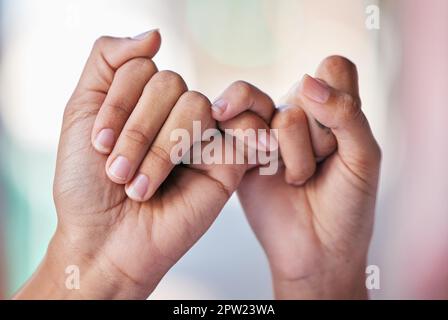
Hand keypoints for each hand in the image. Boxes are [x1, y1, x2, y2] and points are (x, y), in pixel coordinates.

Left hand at [14, 30, 256, 298]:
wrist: (105, 240)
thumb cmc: (88, 186)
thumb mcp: (81, 112)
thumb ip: (109, 62)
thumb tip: (156, 34)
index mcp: (145, 100)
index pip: (143, 67)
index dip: (118, 103)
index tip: (98, 144)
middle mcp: (175, 113)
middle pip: (170, 84)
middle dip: (137, 129)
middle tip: (118, 171)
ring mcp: (203, 136)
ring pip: (195, 105)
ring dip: (161, 148)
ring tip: (141, 187)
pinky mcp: (227, 162)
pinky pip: (244, 127)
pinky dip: (237, 129)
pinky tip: (213, 147)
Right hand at [212, 56, 380, 298]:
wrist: (316, 251)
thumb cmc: (347, 207)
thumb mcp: (364, 158)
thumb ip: (346, 114)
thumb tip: (307, 82)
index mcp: (332, 109)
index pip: (333, 68)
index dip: (339, 102)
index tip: (341, 142)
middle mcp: (297, 112)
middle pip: (304, 92)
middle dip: (317, 140)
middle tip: (319, 169)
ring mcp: (266, 129)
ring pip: (276, 111)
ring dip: (291, 154)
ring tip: (293, 178)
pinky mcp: (239, 148)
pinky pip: (238, 124)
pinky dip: (254, 149)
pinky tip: (262, 170)